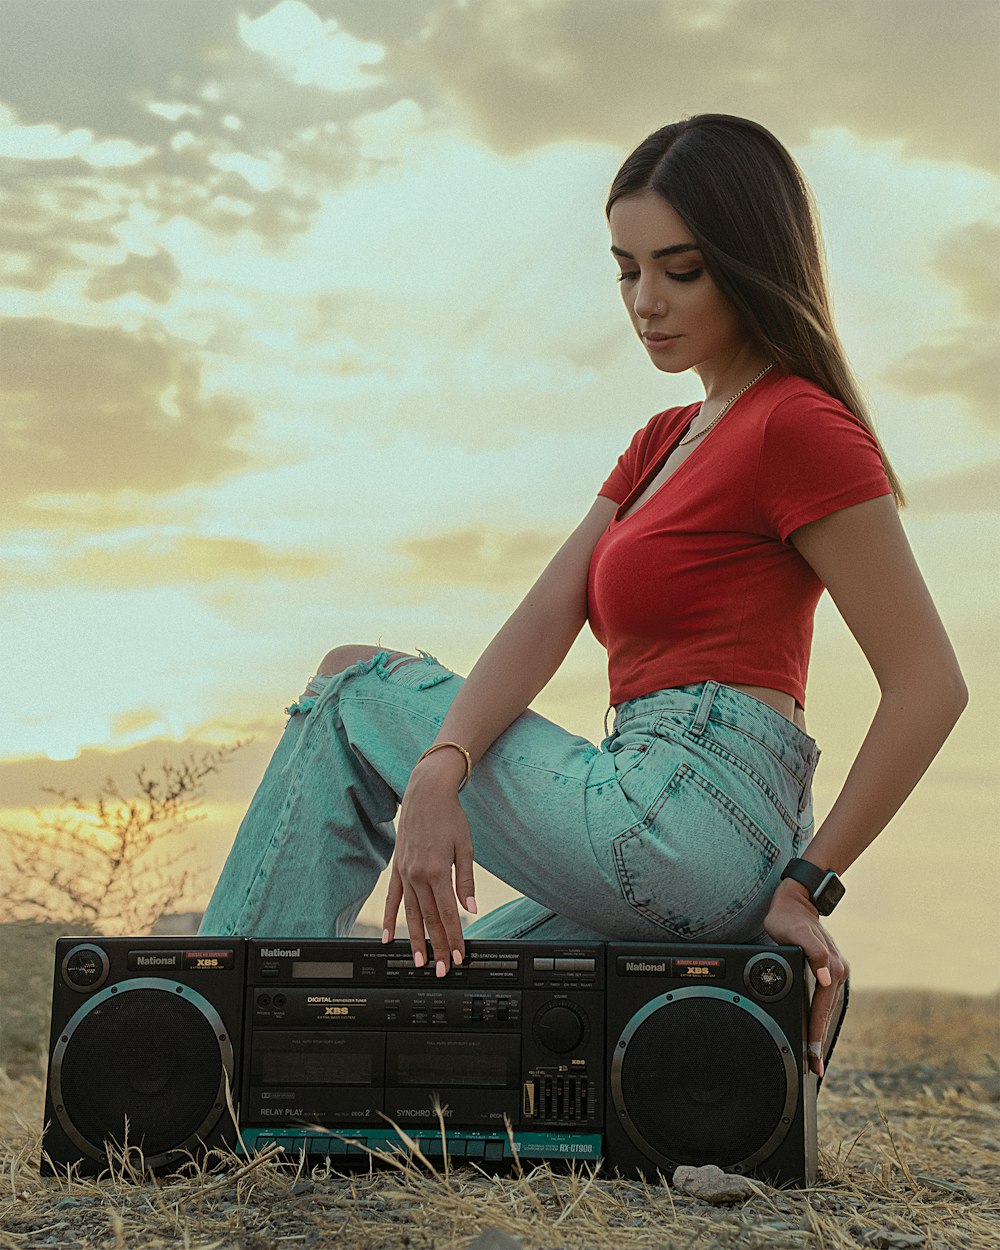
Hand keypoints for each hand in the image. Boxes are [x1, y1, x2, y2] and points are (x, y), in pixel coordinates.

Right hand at [381, 754, 476, 976]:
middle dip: (436, 946)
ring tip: (418, 960)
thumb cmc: (449, 816)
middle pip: (429, 918)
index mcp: (438, 870)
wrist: (426, 793)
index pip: (448, 913)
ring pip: (409, 914)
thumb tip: (471, 909)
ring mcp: (404, 873)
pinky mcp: (397, 868)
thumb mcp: (465, 847)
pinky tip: (387, 937)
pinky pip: (391, 899)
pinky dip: (389, 919)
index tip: (458, 955)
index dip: (454, 937)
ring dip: (414, 940)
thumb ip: (466, 881)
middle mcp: (418, 875)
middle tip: (440, 969)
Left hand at [763, 877, 848, 1076]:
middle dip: (819, 1041)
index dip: (816, 1036)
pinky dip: (819, 1017)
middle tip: (813, 1068)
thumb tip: (825, 977)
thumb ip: (814, 952)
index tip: (814, 1059)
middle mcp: (835, 973)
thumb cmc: (789, 917)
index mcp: (831, 969)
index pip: (822, 1010)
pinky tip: (813, 1030)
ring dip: (820, 1032)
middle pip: (826, 1014)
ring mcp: (832, 972)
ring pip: (826, 1009)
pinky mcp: (826, 970)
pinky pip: (823, 1000)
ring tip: (813, 1057)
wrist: (795, 900)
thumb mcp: (797, 932)